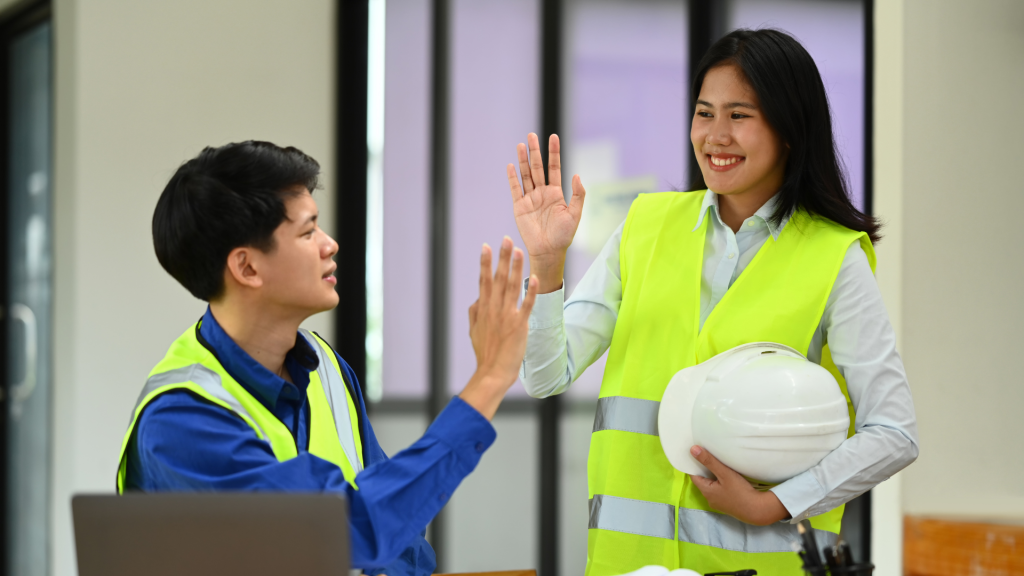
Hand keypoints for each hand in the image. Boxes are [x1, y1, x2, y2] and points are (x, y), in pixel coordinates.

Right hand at [459, 237, 538, 419]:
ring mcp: (507, 316)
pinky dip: (531, 292)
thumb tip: (477, 299)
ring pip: (512, 287)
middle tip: (506, 239)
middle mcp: (494, 308)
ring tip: (519, 251)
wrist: (492, 372)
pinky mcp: (519, 325)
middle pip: (498, 278)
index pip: (484, 281)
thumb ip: (474, 312)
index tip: (486, 246)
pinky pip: (526, 305)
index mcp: (483, 308)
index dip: (485, 263)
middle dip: (502, 258)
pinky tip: (534, 278)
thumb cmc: (484, 353)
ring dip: (516, 268)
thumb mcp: (473, 330)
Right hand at [507, 133, 585, 292]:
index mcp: (555, 193)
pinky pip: (515, 189)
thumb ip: (577, 195)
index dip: (553, 152)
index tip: (553, 137)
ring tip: (520, 145)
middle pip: (537, 167)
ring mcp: (530, 199)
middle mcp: (542, 193)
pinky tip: (510, 165)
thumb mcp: (575, 214)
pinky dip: (512, 178)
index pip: (554, 167)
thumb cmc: (564, 236)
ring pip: (525, 175)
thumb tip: (576, 175)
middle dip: (534, 151)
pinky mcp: (519, 207)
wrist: (549, 252)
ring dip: (522, 160)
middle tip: (531, 135)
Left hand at [689, 446, 789, 525]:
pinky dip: (721, 483)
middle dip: (705, 469)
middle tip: (708, 456)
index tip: (696, 455)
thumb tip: (693, 450)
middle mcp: (710, 499)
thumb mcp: (724, 473)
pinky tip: (728, 478)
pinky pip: (720, 491)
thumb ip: (709, 461)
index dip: (694, 465)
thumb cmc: (740, 492)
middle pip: (703, 481)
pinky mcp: (727, 505)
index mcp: (706, 491)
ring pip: (712, 486)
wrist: (758, 510)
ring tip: (718, 464)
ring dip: (714, 477)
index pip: (694, 476)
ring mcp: (719, 503)